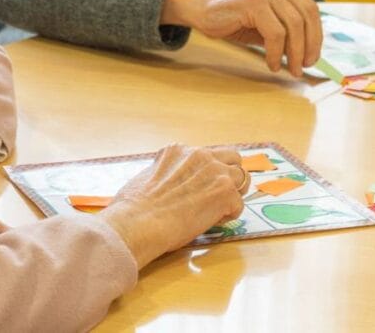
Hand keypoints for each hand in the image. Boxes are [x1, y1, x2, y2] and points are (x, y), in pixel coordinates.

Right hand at [99, 144, 248, 268]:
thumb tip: (171, 187)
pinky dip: (228, 216)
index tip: (199, 187)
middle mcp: (199, 155)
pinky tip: (209, 223)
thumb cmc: (133, 208)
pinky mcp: (224, 193)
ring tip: (216, 211)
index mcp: (178, 150)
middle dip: (228, 174)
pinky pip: (238, 205)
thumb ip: (167, 174)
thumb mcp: (148, 176)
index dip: (205, 173)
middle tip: (216, 195)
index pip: (206, 154)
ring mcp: (214, 172)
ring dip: (232, 194)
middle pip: (231, 157)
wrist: (136, 223)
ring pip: (241, 178)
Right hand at [160, 0, 321, 76]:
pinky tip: (272, 63)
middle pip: (306, 15)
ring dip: (294, 53)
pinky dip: (277, 53)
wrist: (198, 7)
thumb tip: (309, 52)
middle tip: (304, 66)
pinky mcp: (254, 1)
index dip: (316, 35)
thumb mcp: (266, 18)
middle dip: (309, 46)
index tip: (312, 57)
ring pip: (294, 25)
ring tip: (290, 68)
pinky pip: (276, 33)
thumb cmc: (231, 16)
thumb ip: (287, 27)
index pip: (310, 8)